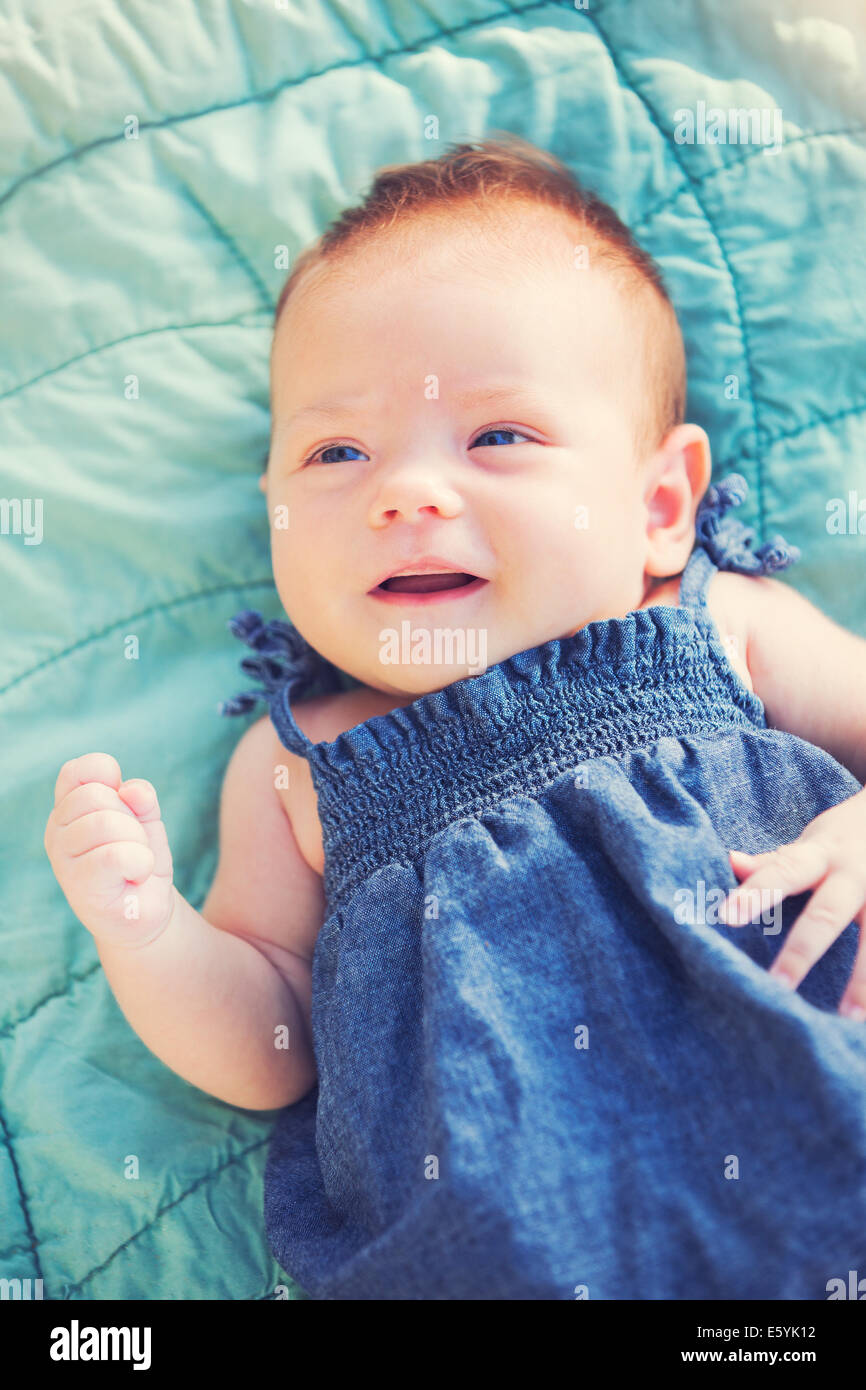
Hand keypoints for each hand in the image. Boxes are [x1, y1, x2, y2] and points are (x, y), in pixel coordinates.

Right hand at [44, 753, 174, 947]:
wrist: (146, 910)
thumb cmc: (139, 860)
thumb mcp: (145, 820)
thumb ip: (141, 798)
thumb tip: (131, 790)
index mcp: (67, 808)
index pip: (78, 771)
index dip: (108, 776)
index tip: (124, 802)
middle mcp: (57, 830)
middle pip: (96, 795)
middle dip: (130, 817)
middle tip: (133, 843)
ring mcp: (63, 859)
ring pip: (107, 823)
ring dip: (137, 842)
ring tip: (134, 862)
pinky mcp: (79, 885)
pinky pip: (115, 855)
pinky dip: (140, 862)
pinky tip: (135, 876)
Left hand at [719, 791, 865, 1018]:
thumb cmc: (846, 838)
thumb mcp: (812, 842)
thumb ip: (775, 862)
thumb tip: (729, 862)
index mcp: (820, 856)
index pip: (782, 872)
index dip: (755, 893)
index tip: (726, 916)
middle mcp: (853, 875)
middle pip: (827, 914)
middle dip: (803, 950)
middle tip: (779, 985)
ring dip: (864, 980)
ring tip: (850, 1017)